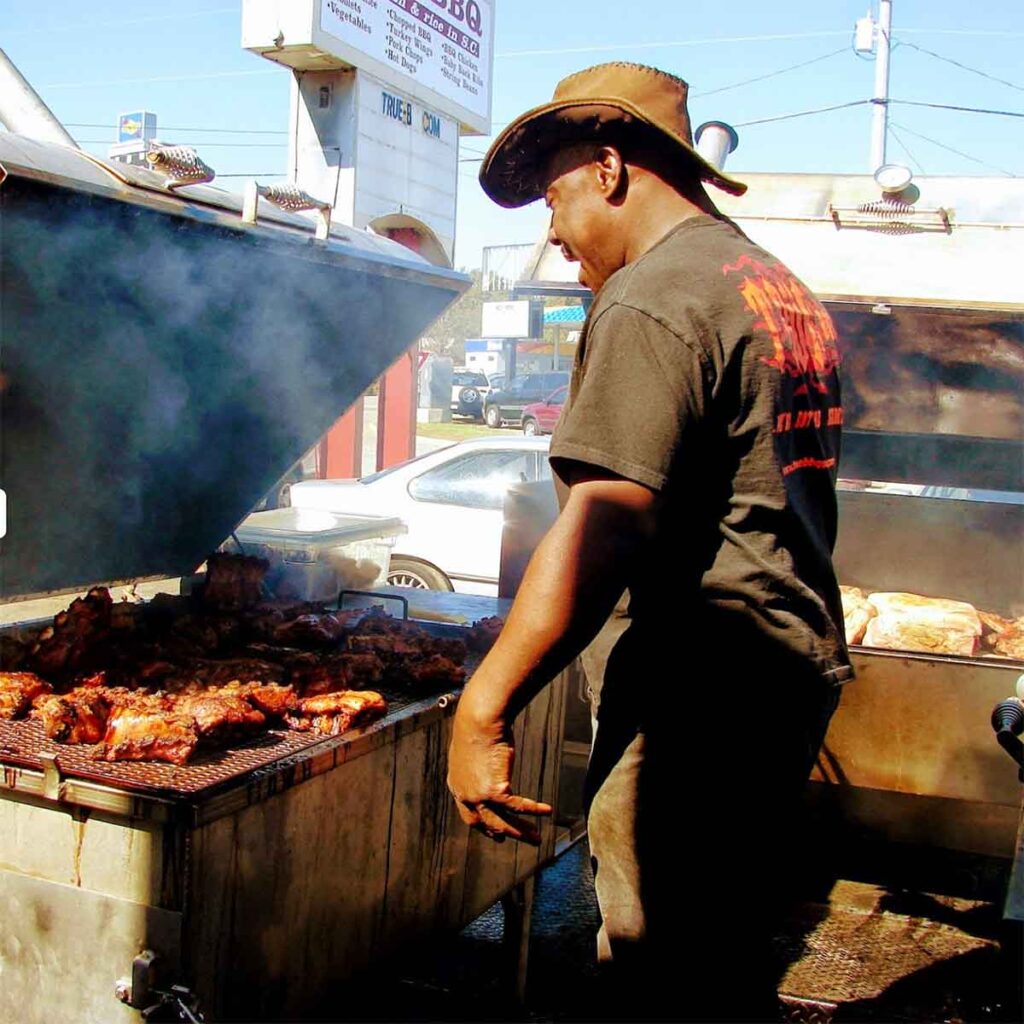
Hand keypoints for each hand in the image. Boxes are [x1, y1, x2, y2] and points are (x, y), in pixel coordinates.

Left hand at [447, 703, 551, 845]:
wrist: (478, 722)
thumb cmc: (476, 728)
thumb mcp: (471, 750)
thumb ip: (476, 764)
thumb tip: (487, 761)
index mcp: (457, 785)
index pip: (470, 815)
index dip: (484, 825)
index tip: (496, 833)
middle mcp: (465, 795)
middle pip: (486, 822)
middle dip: (503, 833)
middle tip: (517, 839)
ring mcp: (478, 796)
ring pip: (502, 821)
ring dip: (521, 832)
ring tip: (536, 838)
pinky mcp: (495, 790)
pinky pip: (518, 805)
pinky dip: (533, 809)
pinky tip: (546, 810)